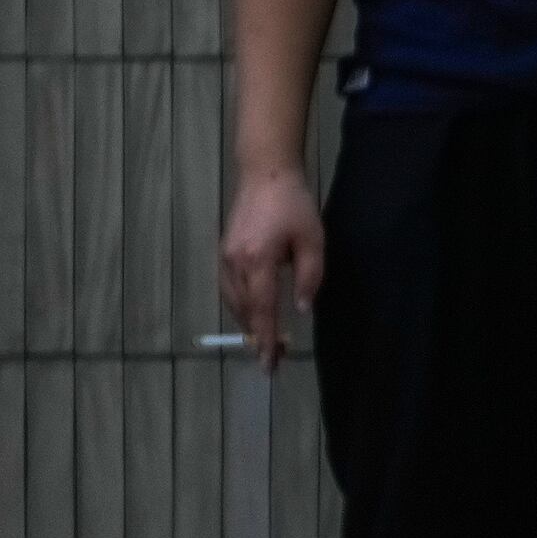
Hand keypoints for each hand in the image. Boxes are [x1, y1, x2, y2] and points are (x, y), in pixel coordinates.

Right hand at [217, 166, 325, 373]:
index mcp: (257, 262)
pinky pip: (229, 289)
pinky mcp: (223, 252)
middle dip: (257, 336)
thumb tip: (301, 310)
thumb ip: (310, 277)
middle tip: (273, 357)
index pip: (261, 311)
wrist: (265, 173)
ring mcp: (224, 258)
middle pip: (244, 311)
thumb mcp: (313, 240)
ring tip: (265, 340)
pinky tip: (253, 311)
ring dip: (248, 322)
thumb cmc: (294, 205)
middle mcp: (234, 264)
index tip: (269, 365)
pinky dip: (240, 305)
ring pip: (233, 302)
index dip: (265, 340)